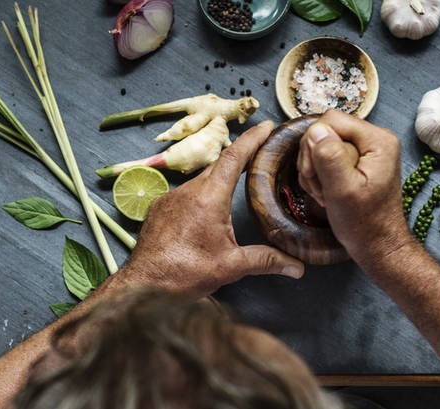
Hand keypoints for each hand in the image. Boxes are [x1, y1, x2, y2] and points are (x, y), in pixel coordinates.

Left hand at [113, 121, 304, 297]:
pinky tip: (207, 209)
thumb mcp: (231, 266)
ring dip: (219, 179)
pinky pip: (184, 194)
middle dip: (239, 157)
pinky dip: (200, 195)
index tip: (266, 127)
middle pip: (218, 166)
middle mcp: (187, 191)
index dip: (252, 139)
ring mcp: (170, 198)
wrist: (142, 285)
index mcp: (209, 198)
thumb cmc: (183, 273)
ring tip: (237, 182)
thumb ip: (266, 261)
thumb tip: (296, 267)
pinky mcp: (158, 209)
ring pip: (200, 181)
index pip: (234, 158)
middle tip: (259, 152)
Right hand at [295, 110, 411, 263]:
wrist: (377, 245)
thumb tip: (315, 130)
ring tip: (324, 193)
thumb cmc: (365, 223)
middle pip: (324, 131)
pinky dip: (318, 176)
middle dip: (313, 159)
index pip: (330, 120)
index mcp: (377, 140)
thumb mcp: (343, 190)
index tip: (317, 174)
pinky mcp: (355, 162)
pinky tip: (325, 193)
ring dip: (313, 170)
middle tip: (320, 187)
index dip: (314, 144)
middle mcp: (373, 139)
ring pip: (320, 145)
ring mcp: (364, 151)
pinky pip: (324, 157)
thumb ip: (329, 156)